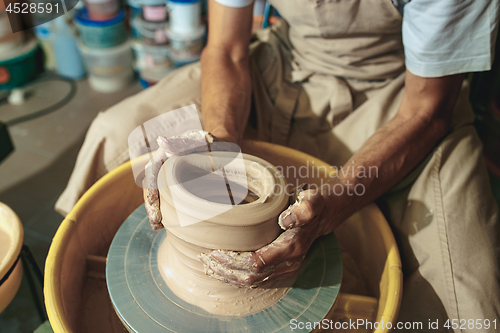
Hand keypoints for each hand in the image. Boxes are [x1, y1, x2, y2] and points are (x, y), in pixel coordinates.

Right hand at [143, 130, 219, 229]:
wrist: (217, 148)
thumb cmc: (207, 143)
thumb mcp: (197, 141)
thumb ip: (180, 142)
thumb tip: (161, 141)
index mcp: (163, 154)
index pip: (152, 172)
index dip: (151, 187)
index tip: (154, 200)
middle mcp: (162, 167)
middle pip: (151, 186)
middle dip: (151, 204)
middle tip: (155, 220)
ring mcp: (168, 178)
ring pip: (157, 194)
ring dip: (155, 210)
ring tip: (157, 225)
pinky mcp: (175, 187)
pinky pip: (166, 199)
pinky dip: (164, 210)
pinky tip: (164, 224)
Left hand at [199, 188, 327, 286]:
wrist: (324, 217)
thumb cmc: (313, 205)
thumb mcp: (312, 200)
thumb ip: (304, 208)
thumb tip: (287, 219)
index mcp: (292, 248)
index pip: (256, 263)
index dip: (233, 261)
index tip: (214, 252)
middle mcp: (289, 263)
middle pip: (251, 277)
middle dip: (226, 271)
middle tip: (205, 259)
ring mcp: (285, 269)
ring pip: (252, 283)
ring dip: (229, 277)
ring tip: (209, 266)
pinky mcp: (281, 270)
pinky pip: (257, 281)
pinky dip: (238, 278)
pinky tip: (224, 270)